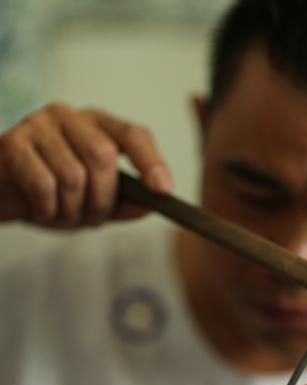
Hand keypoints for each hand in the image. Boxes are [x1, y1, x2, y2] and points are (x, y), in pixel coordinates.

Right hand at [0, 102, 171, 227]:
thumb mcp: (92, 202)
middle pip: (103, 157)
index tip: (164, 190)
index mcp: (96, 125)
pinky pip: (44, 184)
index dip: (151, 161)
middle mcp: (69, 116)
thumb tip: (153, 204)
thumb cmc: (49, 195)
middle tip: (91, 219)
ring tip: (60, 216)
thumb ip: (124, 203)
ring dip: (71, 211)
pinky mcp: (13, 142)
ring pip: (73, 176)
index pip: (133, 134)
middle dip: (102, 200)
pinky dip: (47, 210)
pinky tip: (40, 212)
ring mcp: (39, 125)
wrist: (0, 195)